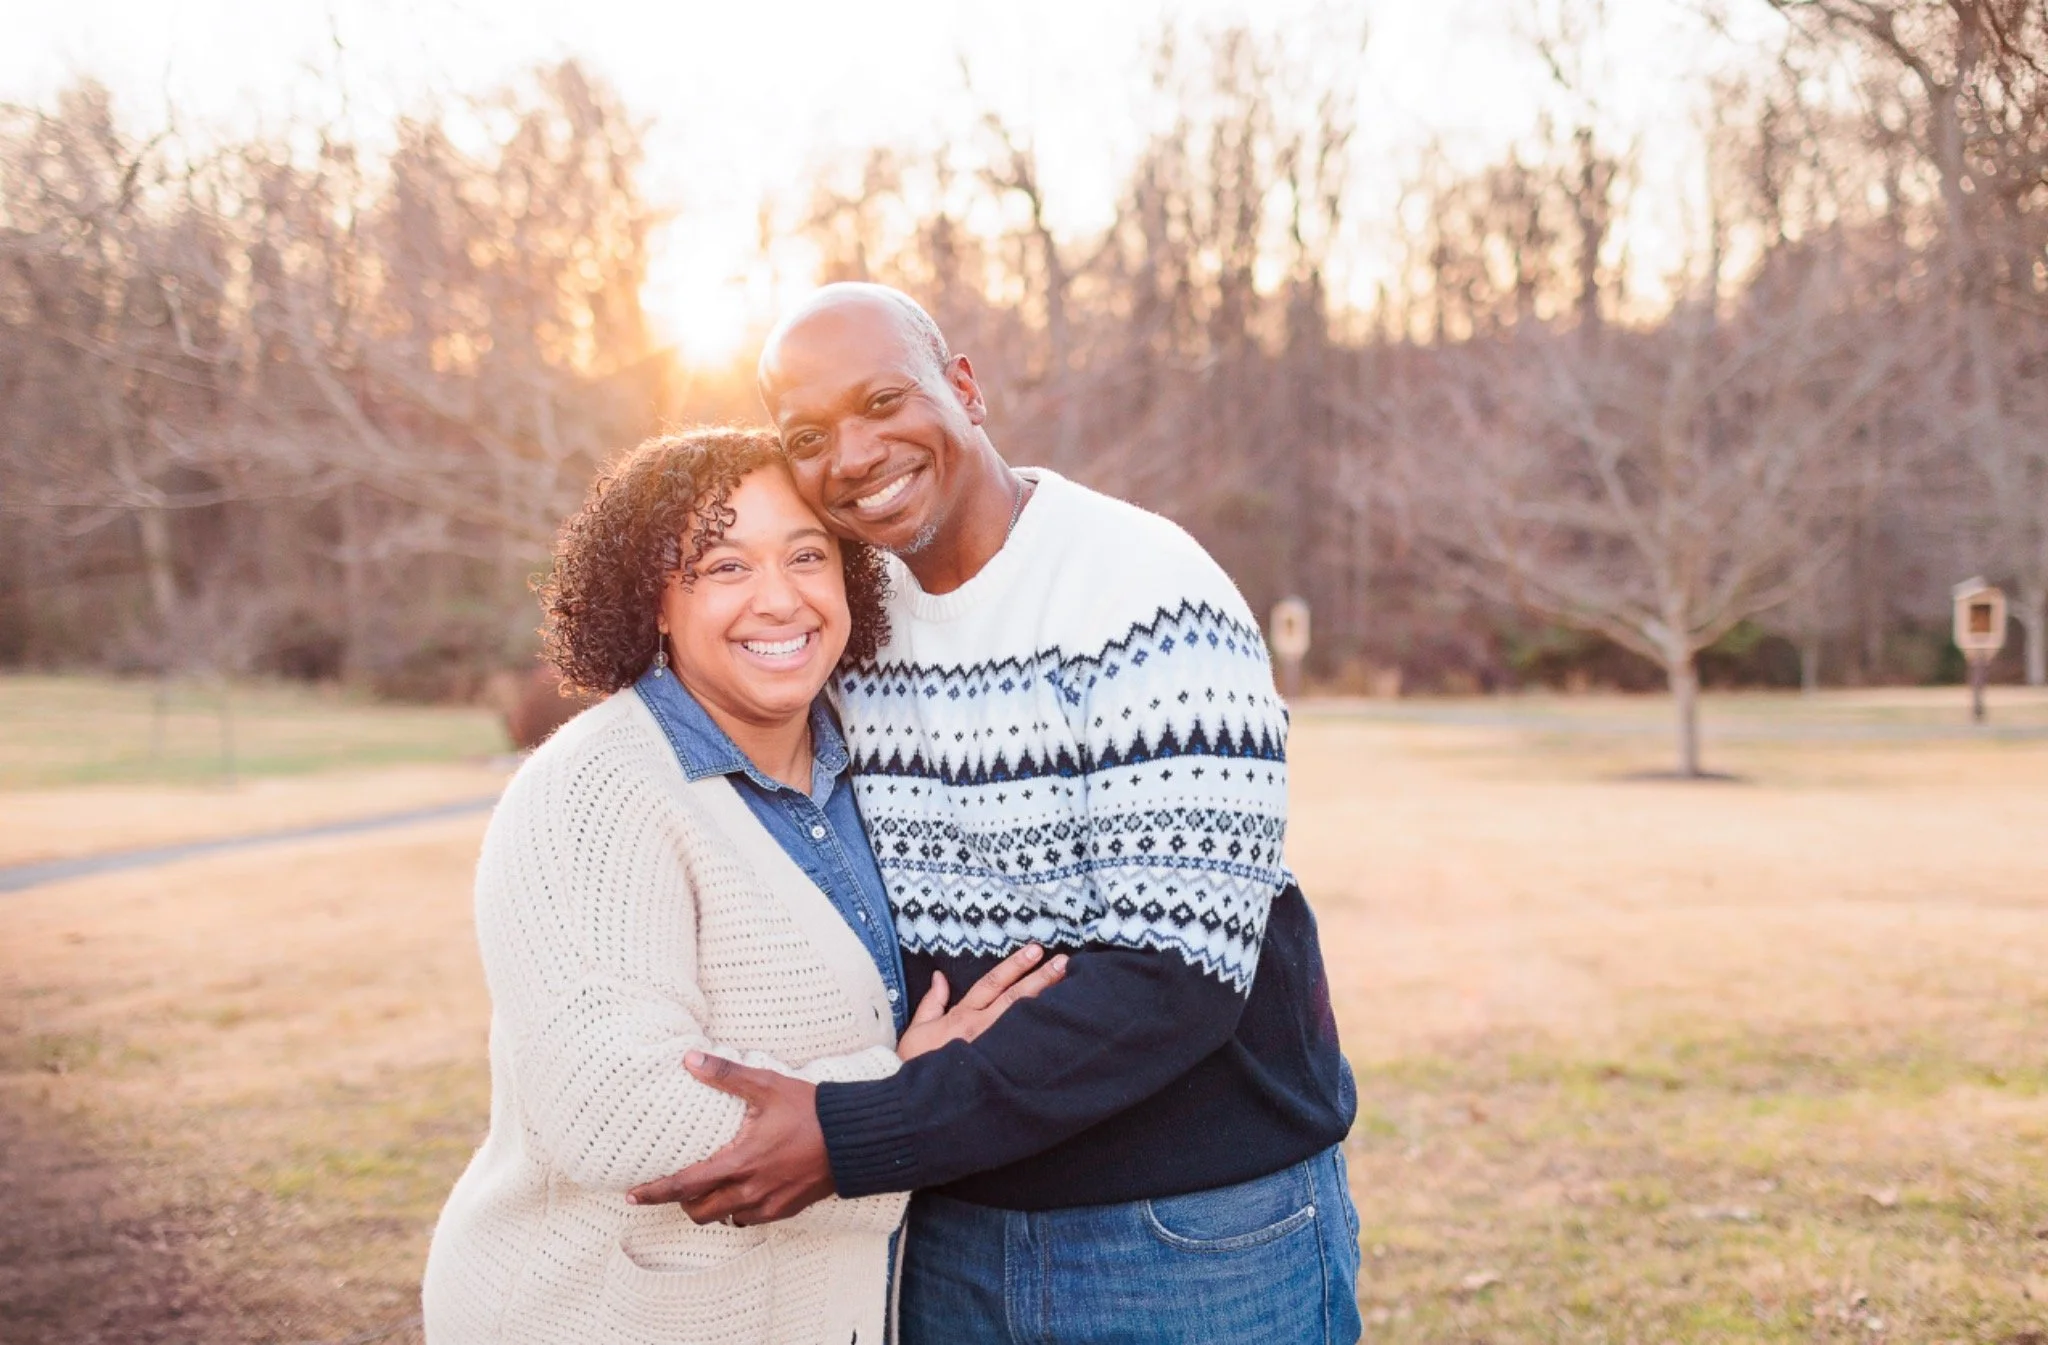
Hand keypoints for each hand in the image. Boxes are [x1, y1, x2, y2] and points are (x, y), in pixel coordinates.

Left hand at [625, 1053, 832, 1225]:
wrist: (854, 1137)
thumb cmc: (810, 1110)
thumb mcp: (767, 1085)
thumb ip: (726, 1074)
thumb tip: (689, 1060)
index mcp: (739, 1163)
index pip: (684, 1186)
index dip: (655, 1192)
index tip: (633, 1196)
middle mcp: (750, 1191)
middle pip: (700, 1212)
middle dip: (684, 1203)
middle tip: (679, 1186)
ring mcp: (769, 1204)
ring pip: (725, 1218)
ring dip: (712, 1207)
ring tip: (711, 1187)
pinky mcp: (787, 1209)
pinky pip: (750, 1219)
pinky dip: (740, 1210)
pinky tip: (744, 1191)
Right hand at [896, 942, 1068, 1061]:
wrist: (919, 1101)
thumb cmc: (915, 1065)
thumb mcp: (918, 1029)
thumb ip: (933, 1001)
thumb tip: (940, 977)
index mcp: (963, 1015)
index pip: (993, 983)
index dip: (1015, 966)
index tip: (1035, 951)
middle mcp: (981, 1027)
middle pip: (1015, 997)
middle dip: (1040, 977)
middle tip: (1063, 962)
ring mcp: (991, 1048)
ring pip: (1023, 1018)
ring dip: (1045, 998)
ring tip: (1067, 983)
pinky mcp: (998, 1068)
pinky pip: (1023, 1045)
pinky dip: (1040, 1031)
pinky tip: (1058, 1022)